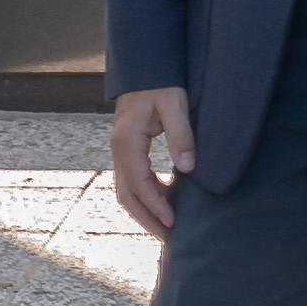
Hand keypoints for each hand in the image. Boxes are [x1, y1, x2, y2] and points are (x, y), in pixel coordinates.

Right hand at [109, 88, 191, 238]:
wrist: (145, 67)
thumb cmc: (160, 83)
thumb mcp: (175, 104)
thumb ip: (181, 136)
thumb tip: (188, 169)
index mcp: (126, 141)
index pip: (139, 183)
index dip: (156, 205)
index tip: (174, 222)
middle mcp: (118, 149)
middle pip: (127, 194)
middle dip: (146, 218)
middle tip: (168, 238)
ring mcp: (120, 150)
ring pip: (127, 190)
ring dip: (144, 211)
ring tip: (166, 228)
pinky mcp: (127, 149)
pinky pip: (132, 180)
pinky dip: (145, 197)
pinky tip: (164, 203)